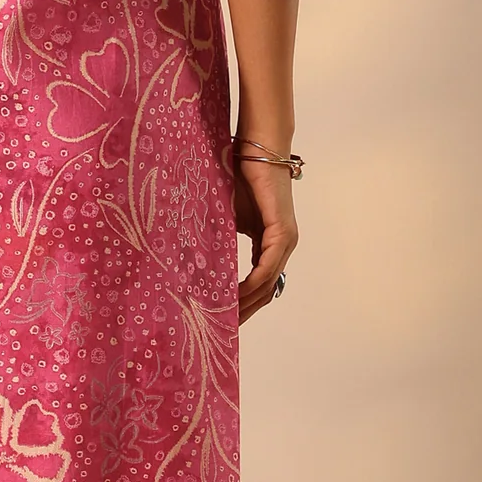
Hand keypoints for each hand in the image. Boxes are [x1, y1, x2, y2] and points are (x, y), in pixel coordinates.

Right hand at [235, 150, 297, 324]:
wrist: (256, 149)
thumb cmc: (240, 176)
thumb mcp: (226, 216)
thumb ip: (220, 239)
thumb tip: (196, 260)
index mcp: (269, 244)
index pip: (259, 283)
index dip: (242, 303)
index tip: (223, 320)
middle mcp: (282, 246)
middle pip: (266, 291)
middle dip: (244, 312)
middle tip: (222, 331)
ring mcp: (285, 240)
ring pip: (268, 284)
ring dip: (247, 303)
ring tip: (225, 319)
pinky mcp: (282, 232)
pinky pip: (268, 267)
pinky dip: (252, 283)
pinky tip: (235, 294)